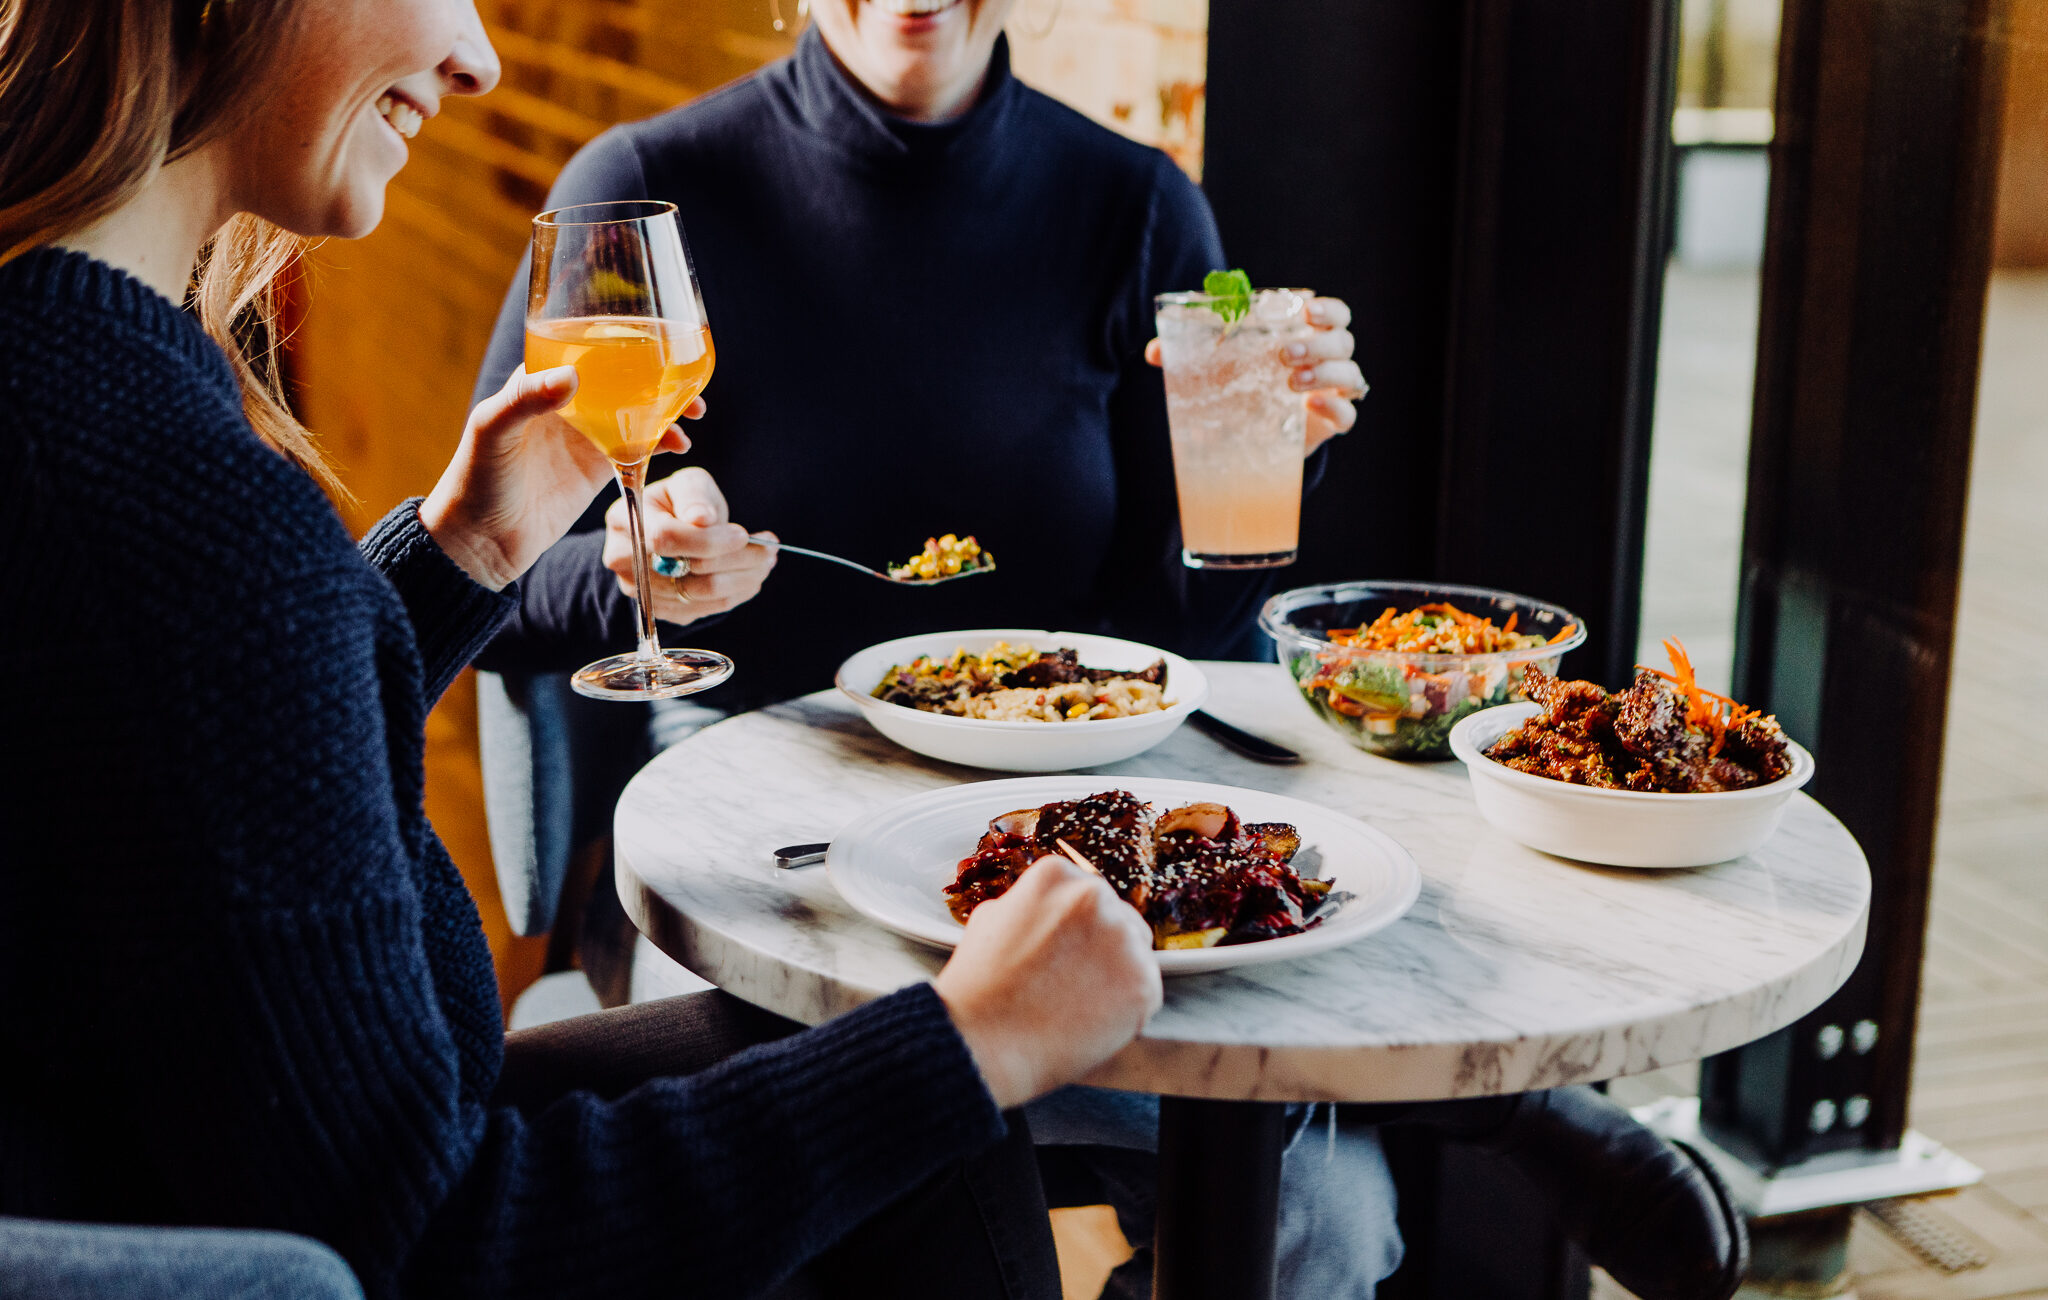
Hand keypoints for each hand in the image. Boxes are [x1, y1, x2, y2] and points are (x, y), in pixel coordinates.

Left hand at [420, 366, 705, 590]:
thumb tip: (572, 374)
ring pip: (636, 409)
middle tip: (689, 384)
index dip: (626, 341)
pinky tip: (679, 446)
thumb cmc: (476, 481)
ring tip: (693, 417)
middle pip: (622, 377)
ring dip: (667, 408)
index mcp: (538, 382)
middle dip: (659, 375)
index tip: (660, 344)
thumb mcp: (493, 433)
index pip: (588, 347)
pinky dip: (662, 442)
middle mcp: (565, 402)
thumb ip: (525, 400)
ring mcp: (584, 435)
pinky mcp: (596, 467)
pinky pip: (638, 446)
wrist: (480, 542)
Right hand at [606, 467, 775, 624]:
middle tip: (769, 548)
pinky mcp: (659, 610)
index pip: (666, 538)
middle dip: (738, 559)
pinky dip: (735, 593)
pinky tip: (750, 576)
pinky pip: (704, 609)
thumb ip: (694, 496)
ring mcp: (639, 590)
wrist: (667, 529)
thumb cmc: (680, 502)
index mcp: (624, 519)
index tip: (743, 535)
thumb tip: (702, 518)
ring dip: (743, 579)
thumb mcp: (688, 484)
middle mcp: (623, 559)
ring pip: (700, 594)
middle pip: (686, 571)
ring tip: (765, 561)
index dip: (709, 541)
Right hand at [933, 857, 1161, 1109]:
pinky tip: (1090, 1021)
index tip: (1060, 953)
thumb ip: (1028, 905)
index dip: (1075, 929)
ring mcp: (1123, 938)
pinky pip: (1146, 992)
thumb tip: (1051, 909)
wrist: (982, 1043)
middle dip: (1101, 949)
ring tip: (1075, 1004)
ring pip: (1136, 954)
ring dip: (1116, 976)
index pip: (1086, 894)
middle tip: (1070, 983)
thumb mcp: (989, 920)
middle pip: (1119, 919)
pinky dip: (1126, 1010)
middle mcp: (1095, 895)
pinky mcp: (1142, 982)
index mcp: (1056, 874)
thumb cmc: (978, 988)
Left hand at [1144, 295, 1366, 456]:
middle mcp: (1326, 360)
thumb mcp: (1216, 364)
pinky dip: (1334, 408)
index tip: (1308, 311)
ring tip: (1291, 383)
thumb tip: (1152, 352)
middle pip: (1345, 342)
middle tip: (1284, 354)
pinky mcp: (1329, 423)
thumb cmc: (1240, 382)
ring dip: (1326, 373)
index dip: (1329, 310)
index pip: (1335, 314)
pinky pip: (1348, 413)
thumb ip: (1189, 352)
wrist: (1251, 432)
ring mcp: (1331, 391)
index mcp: (1306, 335)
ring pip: (1351, 375)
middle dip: (1320, 344)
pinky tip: (1310, 406)